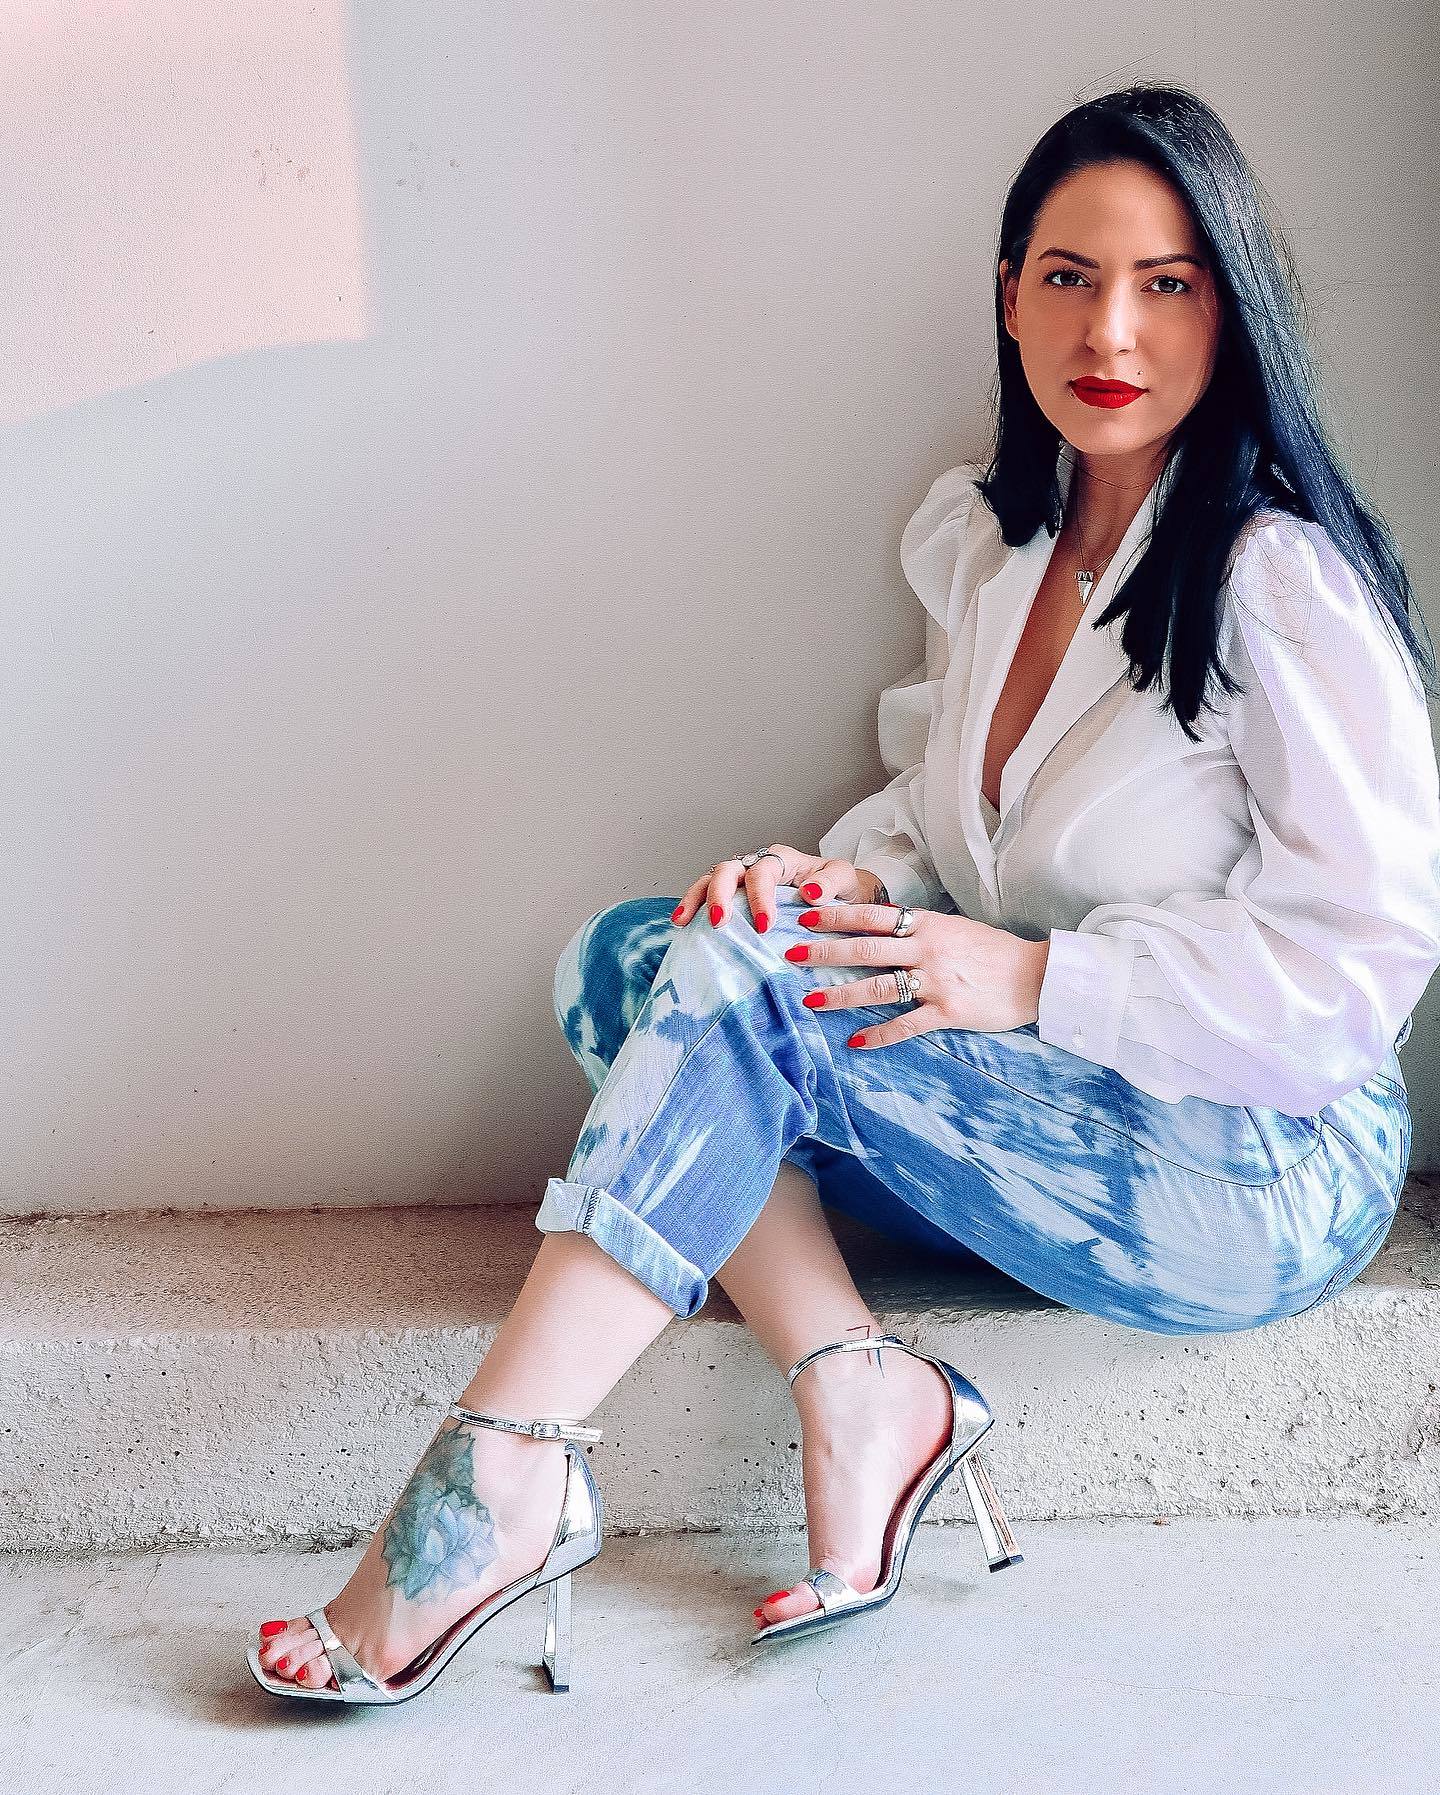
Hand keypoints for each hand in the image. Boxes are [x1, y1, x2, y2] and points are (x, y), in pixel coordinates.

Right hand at [671, 847, 886, 933]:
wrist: (839, 897)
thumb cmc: (839, 887)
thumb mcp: (844, 879)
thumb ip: (831, 882)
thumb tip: (810, 892)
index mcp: (781, 858)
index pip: (762, 872)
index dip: (759, 897)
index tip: (764, 926)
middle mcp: (756, 864)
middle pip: (728, 871)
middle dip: (719, 896)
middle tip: (720, 923)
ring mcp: (741, 880)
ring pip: (710, 879)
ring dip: (695, 899)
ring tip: (683, 921)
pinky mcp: (734, 896)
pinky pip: (707, 896)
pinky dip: (692, 906)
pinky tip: (682, 923)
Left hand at [782, 901, 1050, 1047]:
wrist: (1036, 975)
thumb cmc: (994, 952)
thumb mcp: (954, 929)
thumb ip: (919, 929)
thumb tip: (884, 925)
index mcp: (926, 925)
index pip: (872, 915)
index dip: (836, 915)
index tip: (805, 915)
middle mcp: (926, 949)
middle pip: (865, 947)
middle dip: (823, 951)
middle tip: (790, 954)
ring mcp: (936, 981)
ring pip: (878, 986)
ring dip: (840, 995)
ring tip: (809, 1002)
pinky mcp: (948, 1012)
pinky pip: (905, 1025)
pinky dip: (878, 1034)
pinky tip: (855, 1041)